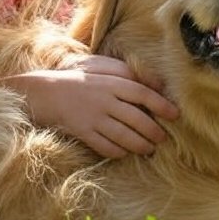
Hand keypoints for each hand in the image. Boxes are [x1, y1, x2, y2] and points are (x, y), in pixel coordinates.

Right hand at [2, 55, 178, 158]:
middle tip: (162, 138)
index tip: (174, 115)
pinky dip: (118, 152)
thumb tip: (157, 83)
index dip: (161, 105)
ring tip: (148, 149)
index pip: (142, 93)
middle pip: (137, 118)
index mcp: (110, 82)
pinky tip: (125, 153)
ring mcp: (93, 117)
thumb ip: (127, 72)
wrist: (43, 93)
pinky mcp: (82, 132)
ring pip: (124, 136)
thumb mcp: (101, 67)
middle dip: (153, 131)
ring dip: (140, 145)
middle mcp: (104, 100)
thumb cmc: (76, 78)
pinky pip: (106, 146)